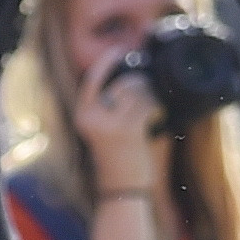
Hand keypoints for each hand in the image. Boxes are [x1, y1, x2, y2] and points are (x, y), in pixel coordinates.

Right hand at [70, 44, 163, 187]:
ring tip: (146, 119)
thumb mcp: (103, 128)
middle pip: (125, 83)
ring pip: (141, 92)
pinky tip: (154, 122)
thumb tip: (130, 76)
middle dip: (141, 88)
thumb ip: (109, 104)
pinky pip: (149, 103)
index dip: (105, 62)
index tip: (119, 50)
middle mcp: (91, 117)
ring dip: (151, 100)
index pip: (92, 80)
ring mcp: (109, 123)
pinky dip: (157, 109)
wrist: (121, 188)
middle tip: (143, 108)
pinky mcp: (128, 129)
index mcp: (82, 116)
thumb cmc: (117, 155)